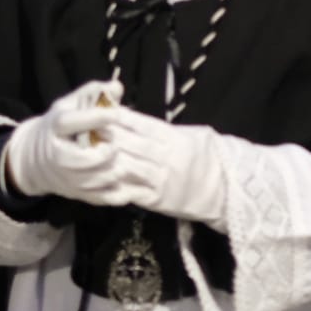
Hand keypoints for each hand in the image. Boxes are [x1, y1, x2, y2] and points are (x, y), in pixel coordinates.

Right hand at [2, 79, 125, 199]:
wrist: (33, 160)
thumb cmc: (59, 128)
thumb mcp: (69, 106)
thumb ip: (92, 94)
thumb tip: (117, 87)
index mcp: (55, 128)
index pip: (70, 122)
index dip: (94, 118)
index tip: (116, 113)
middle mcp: (57, 155)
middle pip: (81, 159)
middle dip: (103, 153)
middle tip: (115, 145)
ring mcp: (66, 177)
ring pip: (91, 180)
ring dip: (110, 173)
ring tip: (121, 164)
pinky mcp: (76, 194)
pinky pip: (99, 198)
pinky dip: (116, 194)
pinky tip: (128, 186)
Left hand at [81, 106, 228, 225]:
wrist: (226, 191)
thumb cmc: (209, 159)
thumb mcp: (195, 136)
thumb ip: (167, 130)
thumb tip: (139, 121)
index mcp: (174, 138)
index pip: (142, 124)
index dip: (120, 117)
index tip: (101, 110)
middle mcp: (165, 158)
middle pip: (130, 143)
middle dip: (106, 135)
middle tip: (84, 128)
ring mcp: (159, 180)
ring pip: (126, 167)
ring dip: (104, 160)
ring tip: (85, 153)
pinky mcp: (156, 200)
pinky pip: (130, 193)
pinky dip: (112, 187)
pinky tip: (96, 182)